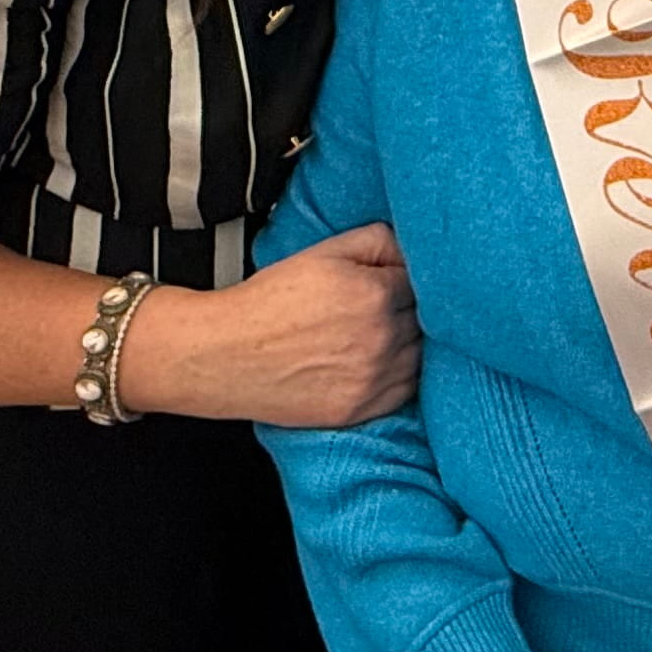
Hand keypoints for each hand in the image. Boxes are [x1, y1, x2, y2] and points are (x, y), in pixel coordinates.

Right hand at [121, 225, 416, 424]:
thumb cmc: (271, 299)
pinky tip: (382, 362)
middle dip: (413, 309)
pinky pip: (405, 391)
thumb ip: (375, 241)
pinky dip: (402, 376)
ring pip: (421, 357)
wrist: (225, 355)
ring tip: (387, 332)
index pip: (424, 283)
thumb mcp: (323, 252)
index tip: (398, 279)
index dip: (410, 278)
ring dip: (412, 343)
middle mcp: (380, 340)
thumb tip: (412, 246)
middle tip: (393, 304)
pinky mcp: (359, 410)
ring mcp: (371, 380)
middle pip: (426, 320)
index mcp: (374, 295)